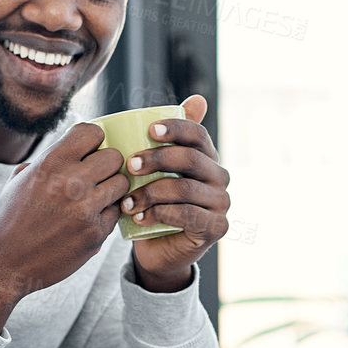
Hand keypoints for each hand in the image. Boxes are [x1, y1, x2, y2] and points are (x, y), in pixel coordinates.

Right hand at [0, 123, 129, 329]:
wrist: (5, 265)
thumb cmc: (9, 221)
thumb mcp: (19, 181)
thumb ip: (46, 161)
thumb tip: (69, 147)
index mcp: (50, 163)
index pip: (92, 132)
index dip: (93, 141)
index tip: (88, 152)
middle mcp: (71, 182)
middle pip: (115, 157)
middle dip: (106, 165)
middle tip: (96, 177)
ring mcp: (87, 209)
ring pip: (122, 184)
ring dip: (112, 189)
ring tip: (96, 197)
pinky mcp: (96, 233)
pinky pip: (117, 213)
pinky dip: (106, 214)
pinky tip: (89, 219)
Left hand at [121, 94, 228, 289]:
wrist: (157, 249)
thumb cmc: (155, 203)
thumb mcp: (155, 170)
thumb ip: (165, 139)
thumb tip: (197, 99)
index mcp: (206, 157)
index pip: (197, 135)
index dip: (175, 128)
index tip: (149, 130)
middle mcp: (219, 177)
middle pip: (191, 159)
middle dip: (157, 159)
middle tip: (129, 165)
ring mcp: (221, 203)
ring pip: (185, 189)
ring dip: (151, 193)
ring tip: (126, 201)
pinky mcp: (216, 228)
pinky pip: (187, 215)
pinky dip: (159, 215)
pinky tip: (138, 217)